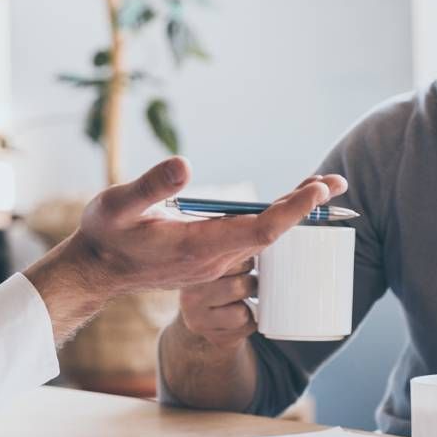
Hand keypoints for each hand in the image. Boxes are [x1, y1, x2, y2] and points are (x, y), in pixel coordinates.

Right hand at [24, 159, 346, 342]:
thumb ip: (151, 187)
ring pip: (264, 244)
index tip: (319, 190)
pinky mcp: (212, 267)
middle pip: (272, 236)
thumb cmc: (106, 234)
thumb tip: (185, 166)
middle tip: (337, 183)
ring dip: (292, 218)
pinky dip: (273, 232)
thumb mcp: (118, 205)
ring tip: (321, 190)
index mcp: (198, 246)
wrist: (98, 270)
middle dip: (305, 208)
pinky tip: (290, 212)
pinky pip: (251, 253)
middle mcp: (214, 262)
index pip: (259, 230)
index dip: (293, 211)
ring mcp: (215, 268)